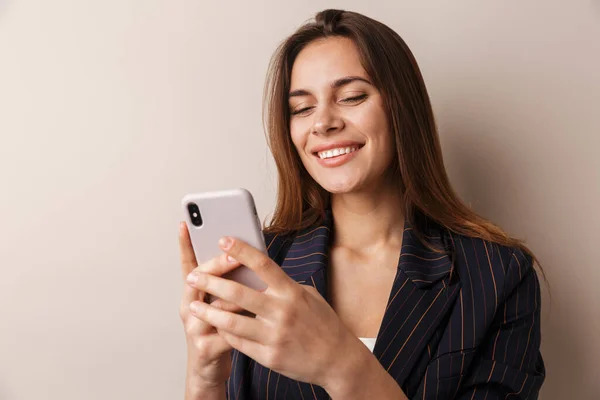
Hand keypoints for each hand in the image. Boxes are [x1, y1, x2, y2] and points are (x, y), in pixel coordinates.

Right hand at [178, 222, 244, 390]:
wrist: (209, 369)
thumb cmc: (221, 330)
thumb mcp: (222, 303)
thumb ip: (231, 283)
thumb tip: (248, 259)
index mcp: (194, 294)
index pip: (189, 264)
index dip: (185, 245)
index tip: (185, 224)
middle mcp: (190, 308)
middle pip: (198, 279)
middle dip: (216, 265)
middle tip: (232, 254)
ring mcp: (194, 328)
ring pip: (211, 306)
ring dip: (230, 295)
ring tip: (247, 286)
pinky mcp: (205, 348)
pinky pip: (224, 332)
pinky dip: (239, 324)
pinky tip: (252, 318)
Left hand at [185, 236, 366, 388]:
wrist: (337, 360)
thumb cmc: (323, 324)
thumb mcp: (307, 296)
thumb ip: (282, 286)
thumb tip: (257, 274)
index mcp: (292, 292)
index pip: (262, 264)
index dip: (240, 250)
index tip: (222, 240)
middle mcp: (282, 312)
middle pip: (238, 292)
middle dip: (211, 282)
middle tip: (193, 275)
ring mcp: (274, 336)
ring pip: (231, 321)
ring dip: (208, 312)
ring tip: (193, 306)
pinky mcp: (269, 356)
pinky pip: (238, 342)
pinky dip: (224, 332)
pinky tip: (215, 326)